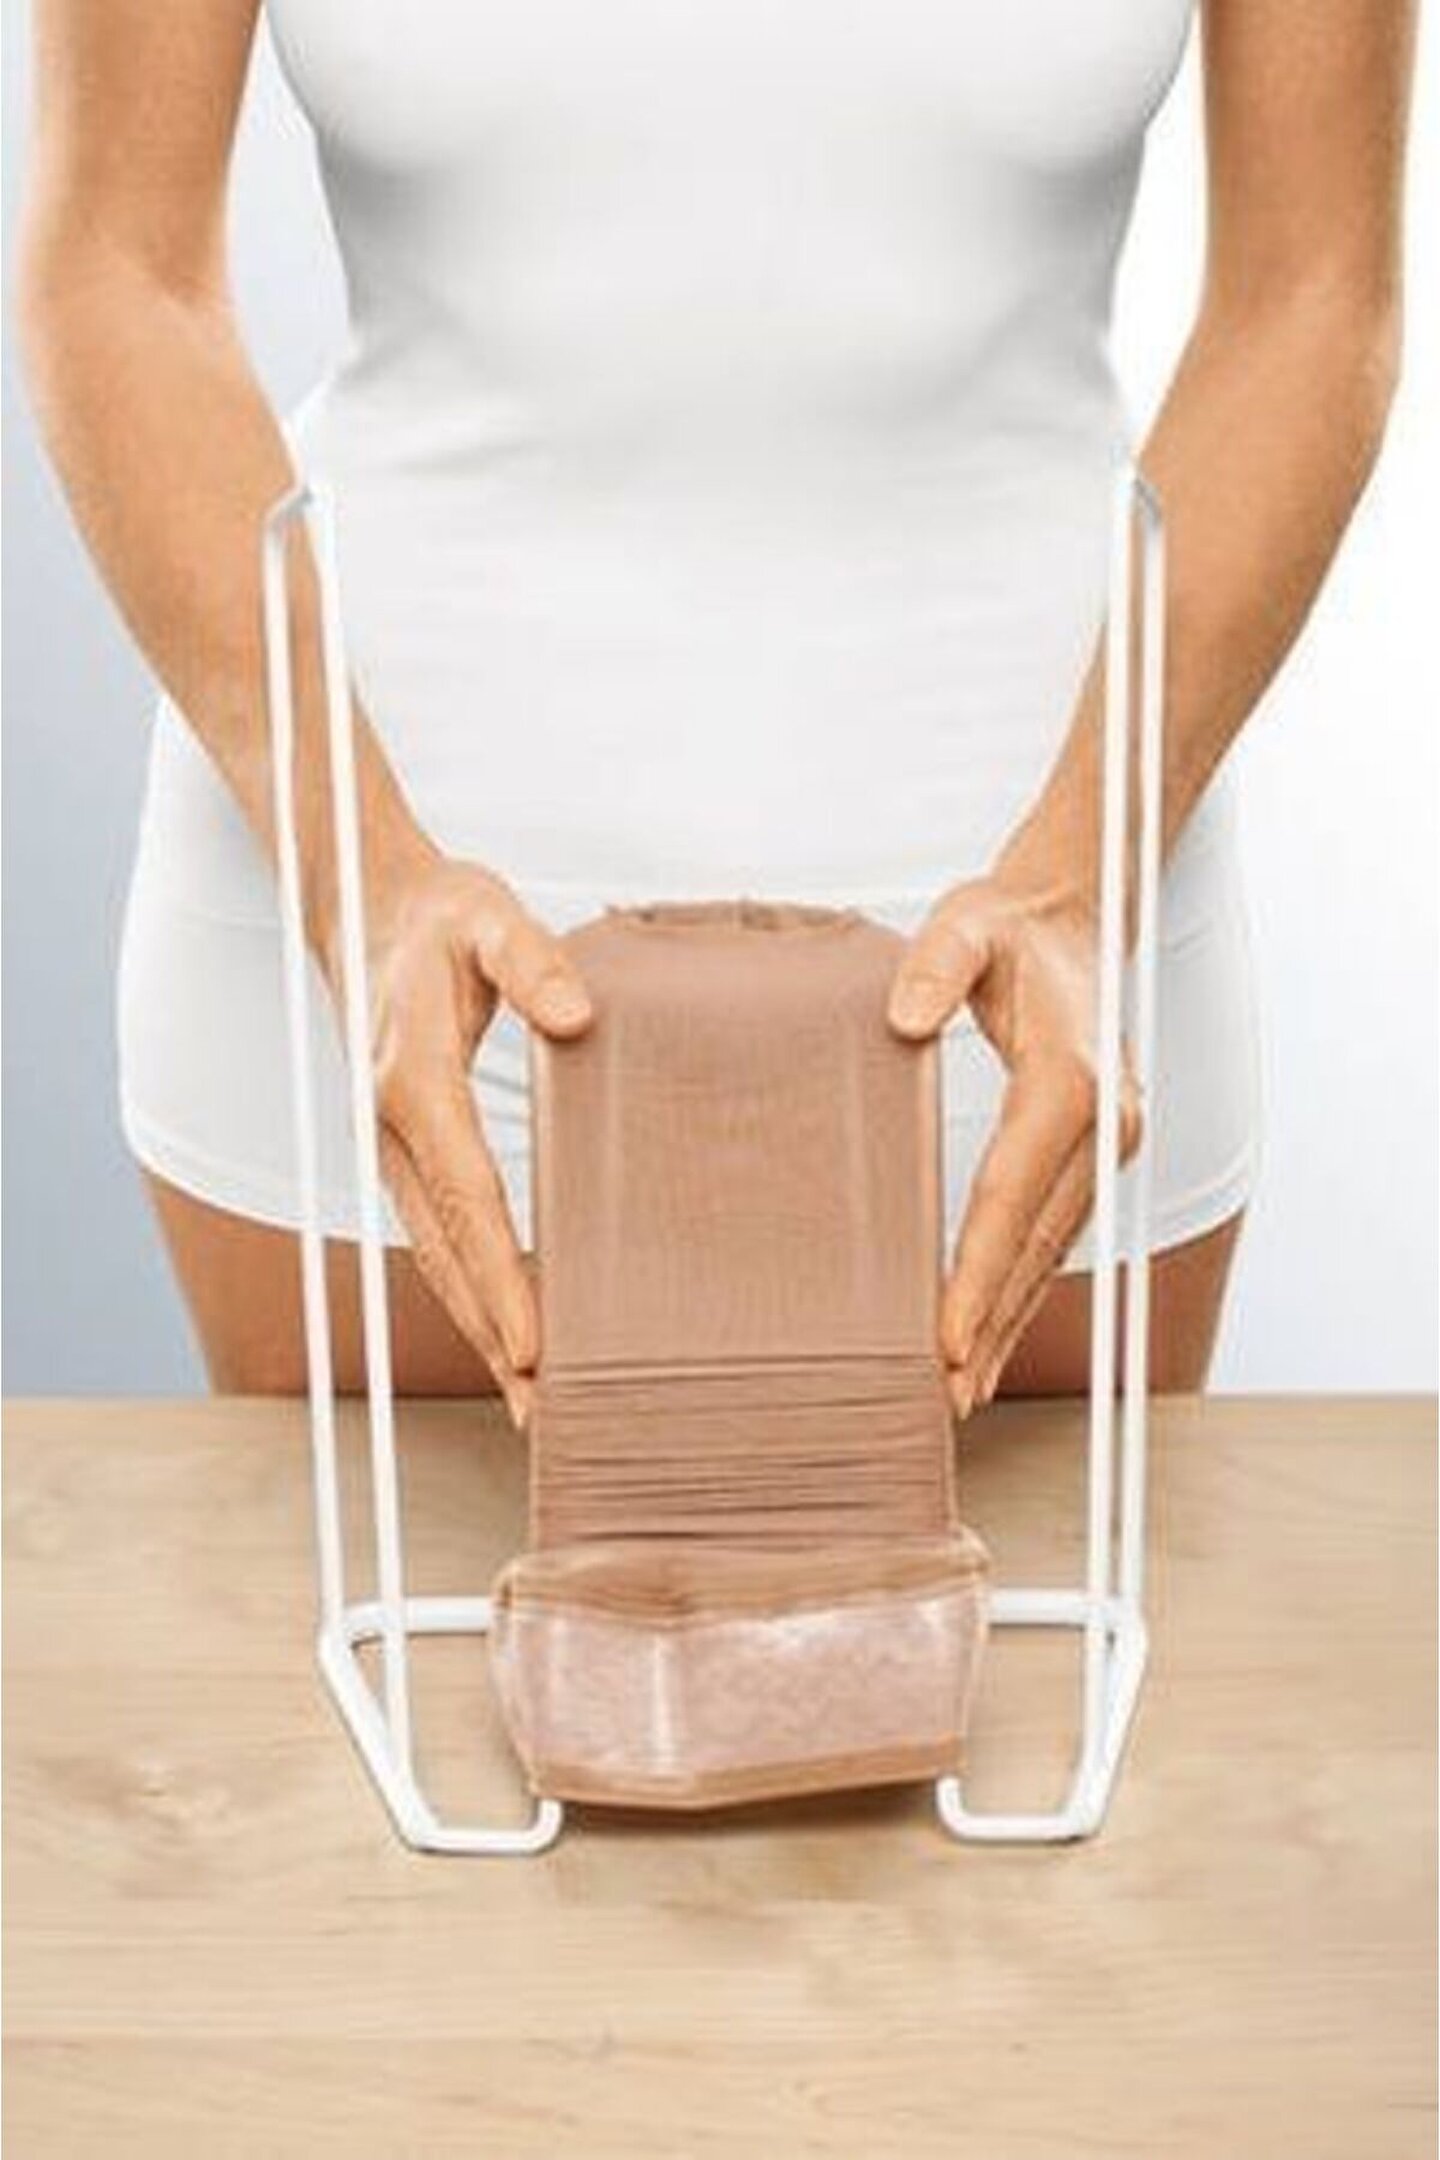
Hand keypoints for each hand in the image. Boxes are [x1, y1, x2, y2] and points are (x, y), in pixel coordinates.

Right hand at [320, 836, 592, 1425]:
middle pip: (449, 1256)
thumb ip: (531, 961)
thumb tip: (578, 1018)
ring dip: (482, 1333)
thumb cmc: (438, 918)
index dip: (502, 1278)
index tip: (533, 1343)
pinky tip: (511, 1339)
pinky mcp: (408, 1156)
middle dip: (494, 1338)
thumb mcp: (488, 916)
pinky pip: (442, 1240)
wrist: (367, 912)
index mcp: (414, 1084)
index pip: (468, 1200)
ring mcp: (394, 1151)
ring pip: (439, 1261)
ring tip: (531, 1403)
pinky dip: (475, 1296)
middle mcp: (393, 1132)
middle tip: (543, 1410)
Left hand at [887, 860, 1141, 1417]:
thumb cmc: (1008, 927)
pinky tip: (993, 1339)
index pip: (1013, 1196)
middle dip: (993, 1322)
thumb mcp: (965, 924)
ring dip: (1010, 1322)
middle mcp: (1101, 1124)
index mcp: (1070, 1079)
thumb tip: (906, 1015)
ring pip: (1050, 1252)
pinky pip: (1052, 1236)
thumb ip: (937, 964)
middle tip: (948, 1392)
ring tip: (965, 1389)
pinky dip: (1022, 1292)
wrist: (1074, 917)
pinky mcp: (1091, 1155)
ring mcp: (1104, 1144)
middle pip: (1036, 1243)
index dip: (979, 1272)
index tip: (948, 1335)